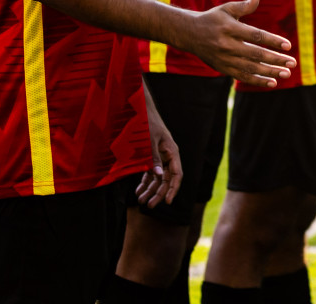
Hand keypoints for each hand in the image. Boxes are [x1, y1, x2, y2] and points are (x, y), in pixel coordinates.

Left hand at [135, 89, 182, 207]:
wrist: (141, 109)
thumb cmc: (147, 122)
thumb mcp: (149, 140)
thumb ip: (154, 158)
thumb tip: (158, 175)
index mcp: (172, 152)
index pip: (177, 175)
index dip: (173, 189)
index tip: (168, 201)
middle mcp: (169, 156)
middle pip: (167, 179)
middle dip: (159, 193)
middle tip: (149, 205)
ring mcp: (161, 157)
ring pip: (158, 178)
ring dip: (150, 190)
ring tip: (141, 200)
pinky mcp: (152, 157)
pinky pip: (151, 173)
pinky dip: (145, 182)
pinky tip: (139, 190)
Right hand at [182, 0, 295, 86]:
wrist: (189, 34)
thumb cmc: (212, 19)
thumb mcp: (226, 9)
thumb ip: (243, 6)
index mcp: (230, 28)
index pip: (255, 35)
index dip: (272, 41)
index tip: (288, 45)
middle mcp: (227, 45)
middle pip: (255, 54)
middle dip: (275, 59)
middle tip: (292, 63)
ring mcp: (224, 59)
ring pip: (250, 68)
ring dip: (270, 72)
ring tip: (286, 74)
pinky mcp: (222, 68)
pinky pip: (242, 76)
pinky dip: (257, 80)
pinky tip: (272, 82)